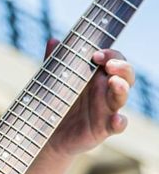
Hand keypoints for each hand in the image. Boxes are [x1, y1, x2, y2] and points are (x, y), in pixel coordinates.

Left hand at [46, 40, 134, 157]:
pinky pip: (118, 125)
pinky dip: (120, 122)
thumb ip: (55, 62)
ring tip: (115, 83)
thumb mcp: (53, 80)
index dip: (110, 54)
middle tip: (109, 65)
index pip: (113, 59)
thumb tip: (53, 40)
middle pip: (125, 74)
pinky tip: (116, 119)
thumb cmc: (55, 103)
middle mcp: (105, 90)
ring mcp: (107, 109)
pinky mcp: (104, 128)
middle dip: (122, 67)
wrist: (47, 133)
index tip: (96, 55)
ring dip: (122, 88)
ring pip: (122, 96)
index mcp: (96, 76)